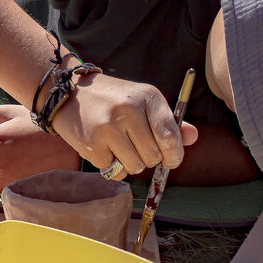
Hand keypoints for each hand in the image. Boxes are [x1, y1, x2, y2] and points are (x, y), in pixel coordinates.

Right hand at [49, 73, 197, 175]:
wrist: (68, 92)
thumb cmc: (112, 100)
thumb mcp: (142, 101)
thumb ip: (168, 122)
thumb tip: (193, 137)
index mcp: (147, 96)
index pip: (170, 136)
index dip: (174, 154)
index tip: (170, 158)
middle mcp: (129, 109)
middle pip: (154, 156)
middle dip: (148, 157)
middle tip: (135, 146)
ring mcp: (109, 126)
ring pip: (136, 166)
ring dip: (130, 163)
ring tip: (119, 147)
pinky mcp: (92, 142)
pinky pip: (114, 170)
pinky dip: (112, 165)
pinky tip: (104, 148)